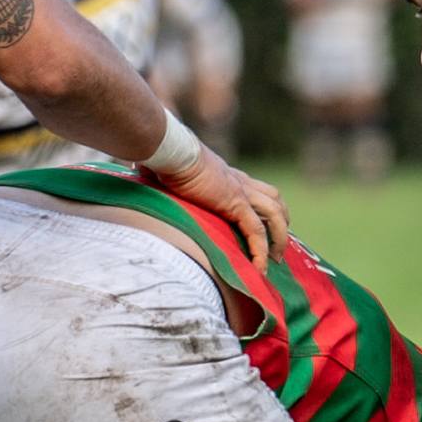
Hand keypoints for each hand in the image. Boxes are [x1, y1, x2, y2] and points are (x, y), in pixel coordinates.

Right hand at [144, 144, 287, 268]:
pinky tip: (259, 269)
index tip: (264, 230)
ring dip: (279, 238)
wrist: (170, 151)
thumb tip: (140, 176)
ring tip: (275, 261)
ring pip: (274, 215)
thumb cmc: (164, 158)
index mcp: (227, 176)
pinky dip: (260, 251)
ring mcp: (240, 191)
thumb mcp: (169, 173)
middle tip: (278, 247)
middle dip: (281, 223)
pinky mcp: (235, 202)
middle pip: (274, 199)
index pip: (256, 191)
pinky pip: (256, 231)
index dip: (264, 209)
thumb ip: (164, 179)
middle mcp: (239, 181)